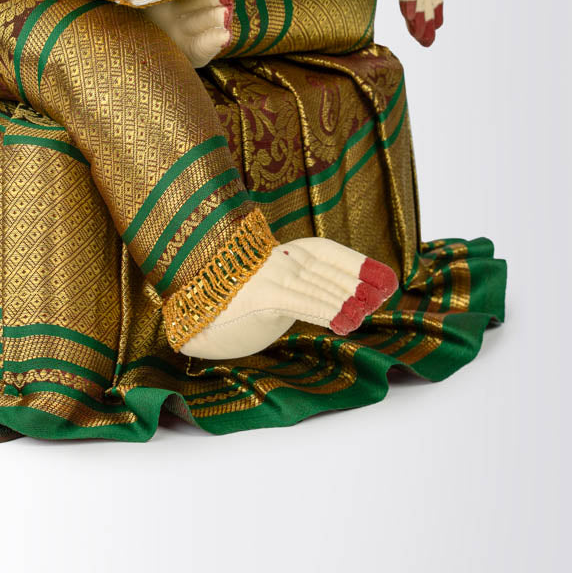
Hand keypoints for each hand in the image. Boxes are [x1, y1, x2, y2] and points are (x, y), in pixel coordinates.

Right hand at [181, 237, 397, 359]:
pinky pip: (301, 302)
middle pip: (328, 267)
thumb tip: (321, 301)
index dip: (356, 262)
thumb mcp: (259, 293)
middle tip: (387, 292)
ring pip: (319, 284)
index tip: (383, 276)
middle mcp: (277, 260)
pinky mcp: (261, 297)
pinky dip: (326, 310)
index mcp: (277, 255)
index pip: (325, 251)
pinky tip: (346, 321)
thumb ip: (287, 291)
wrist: (184, 308)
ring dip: (348, 296)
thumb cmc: (220, 303)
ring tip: (372, 307)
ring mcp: (269, 276)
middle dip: (360, 280)